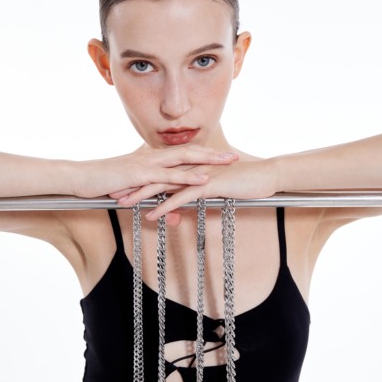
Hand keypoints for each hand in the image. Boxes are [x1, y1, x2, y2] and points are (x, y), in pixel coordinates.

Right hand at [74, 145, 239, 198]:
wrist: (81, 178)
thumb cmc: (104, 183)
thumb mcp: (132, 189)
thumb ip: (152, 196)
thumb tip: (168, 208)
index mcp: (151, 158)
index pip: (182, 154)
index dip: (203, 154)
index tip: (222, 157)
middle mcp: (152, 156)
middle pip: (189, 152)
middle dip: (213, 154)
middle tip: (235, 157)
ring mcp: (146, 163)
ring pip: (183, 159)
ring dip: (207, 161)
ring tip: (227, 163)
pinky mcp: (139, 174)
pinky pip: (168, 175)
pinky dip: (187, 177)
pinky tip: (203, 179)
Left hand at [115, 157, 278, 221]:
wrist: (266, 175)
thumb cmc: (245, 181)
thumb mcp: (218, 188)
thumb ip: (199, 193)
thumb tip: (187, 203)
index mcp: (192, 166)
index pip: (162, 172)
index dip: (142, 179)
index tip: (125, 187)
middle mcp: (191, 167)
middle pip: (156, 176)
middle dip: (134, 185)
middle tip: (115, 194)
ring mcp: (199, 175)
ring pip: (164, 185)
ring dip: (142, 195)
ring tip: (124, 204)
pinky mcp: (208, 185)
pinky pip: (182, 197)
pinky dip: (165, 206)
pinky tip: (152, 215)